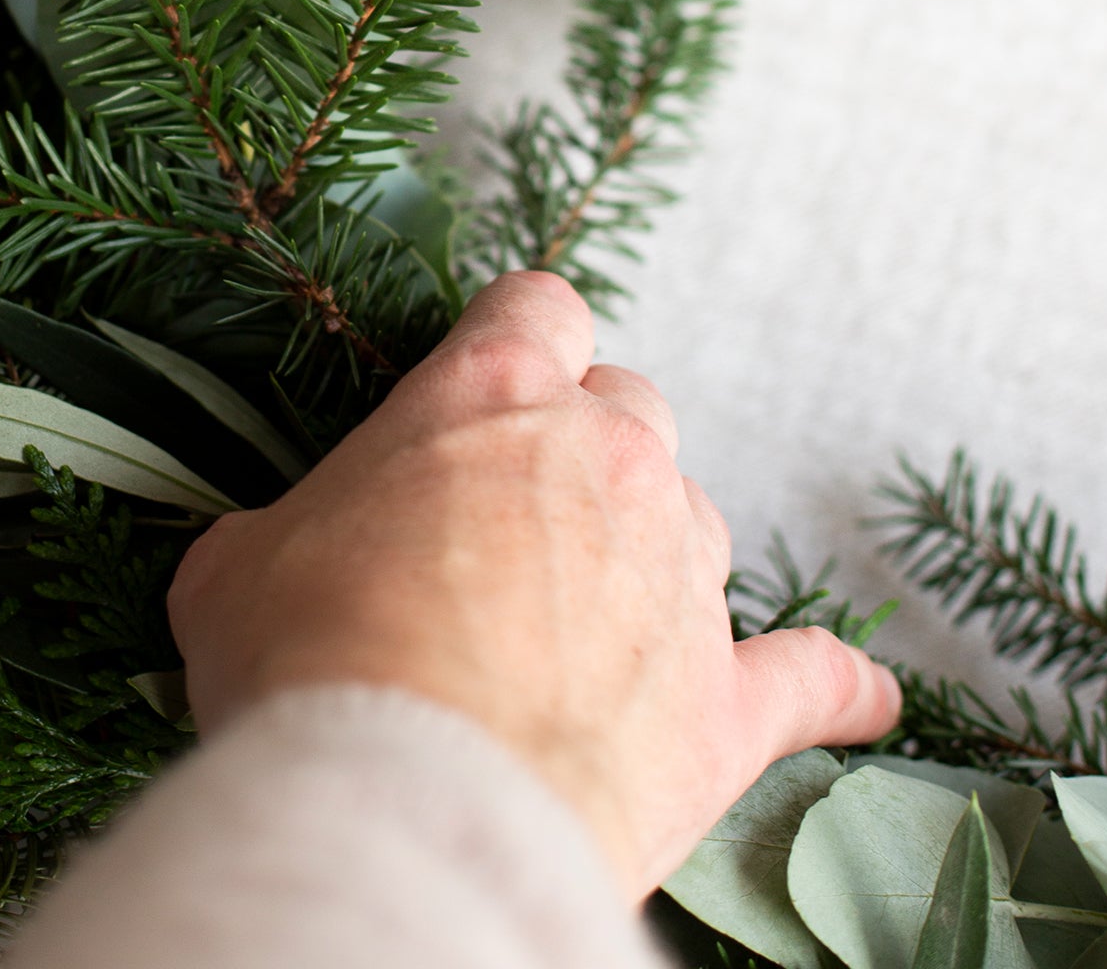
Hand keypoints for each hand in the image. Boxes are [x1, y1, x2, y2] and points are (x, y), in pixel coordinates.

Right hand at [168, 270, 900, 898]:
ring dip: (655, 548)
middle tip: (518, 516)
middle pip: (631, 404)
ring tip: (595, 614)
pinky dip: (835, 688)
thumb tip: (276, 558)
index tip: (496, 371)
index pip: (538, 302)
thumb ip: (286, 528)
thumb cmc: (312, 661)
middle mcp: (610, 457)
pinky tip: (862, 701)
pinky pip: (814, 678)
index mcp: (494, 393)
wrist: (411, 804)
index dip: (516, 333)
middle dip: (583, 444)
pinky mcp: (730, 702)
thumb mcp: (243, 562)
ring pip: (699, 516)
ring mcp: (684, 578)